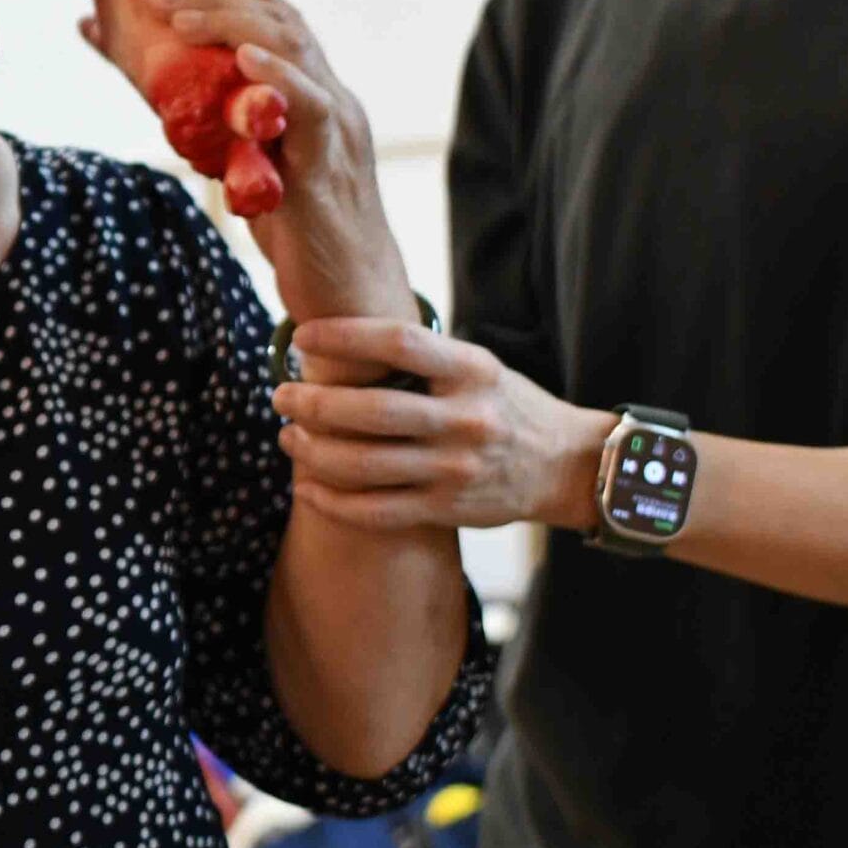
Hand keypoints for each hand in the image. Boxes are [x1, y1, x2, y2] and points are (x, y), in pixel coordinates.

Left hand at [31, 0, 408, 330]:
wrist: (347, 293)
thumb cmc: (288, 224)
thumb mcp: (233, 154)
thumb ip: (194, 108)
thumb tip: (127, 59)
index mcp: (298, 85)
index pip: (260, 13)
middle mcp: (321, 90)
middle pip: (274, 12)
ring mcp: (332, 120)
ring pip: (292, 44)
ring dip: (231, 21)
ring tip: (178, 11)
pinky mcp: (330, 161)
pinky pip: (310, 105)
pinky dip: (277, 76)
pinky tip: (243, 59)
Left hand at [272, 318, 614, 531]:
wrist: (567, 466)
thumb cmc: (506, 407)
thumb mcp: (479, 368)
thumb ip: (424, 360)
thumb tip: (343, 340)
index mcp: (473, 372)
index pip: (400, 343)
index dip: (344, 336)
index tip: (302, 337)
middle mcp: (466, 420)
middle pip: (370, 411)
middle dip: (313, 404)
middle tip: (280, 396)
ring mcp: (456, 469)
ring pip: (363, 465)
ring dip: (312, 451)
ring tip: (288, 437)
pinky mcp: (447, 510)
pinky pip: (375, 511)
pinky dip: (332, 501)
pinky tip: (306, 487)